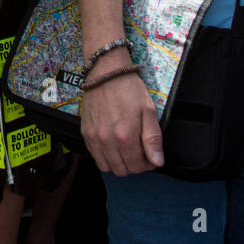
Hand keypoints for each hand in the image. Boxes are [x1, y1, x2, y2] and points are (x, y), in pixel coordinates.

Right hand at [80, 48, 163, 175]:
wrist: (106, 73)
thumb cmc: (129, 89)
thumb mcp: (148, 111)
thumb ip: (152, 139)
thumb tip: (157, 161)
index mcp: (125, 137)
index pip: (138, 167)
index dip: (148, 164)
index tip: (150, 156)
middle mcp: (107, 141)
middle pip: (123, 170)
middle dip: (134, 165)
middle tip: (140, 152)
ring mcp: (94, 138)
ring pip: (107, 167)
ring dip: (119, 163)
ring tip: (126, 150)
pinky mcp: (86, 133)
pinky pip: (95, 157)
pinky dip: (105, 157)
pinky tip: (113, 145)